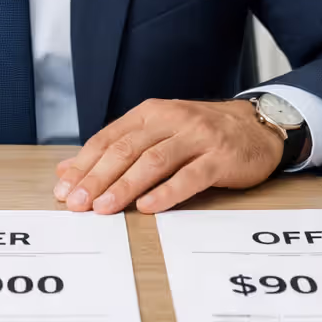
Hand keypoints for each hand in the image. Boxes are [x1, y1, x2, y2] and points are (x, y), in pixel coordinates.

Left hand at [53, 98, 284, 214]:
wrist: (257, 127)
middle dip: (97, 177)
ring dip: (125, 186)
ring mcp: (197, 137)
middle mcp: (171, 120)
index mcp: (151, 113)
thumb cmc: (201, 134)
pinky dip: (167, 192)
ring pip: (154, 161)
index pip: (109, 138)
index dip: (84, 164)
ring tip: (104, 208)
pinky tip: (148, 207)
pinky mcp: (220, 158)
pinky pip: (190, 176)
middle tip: (78, 202)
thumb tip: (69, 170)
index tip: (64, 189)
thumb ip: (117, 148)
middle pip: (126, 149)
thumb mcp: (158, 133)